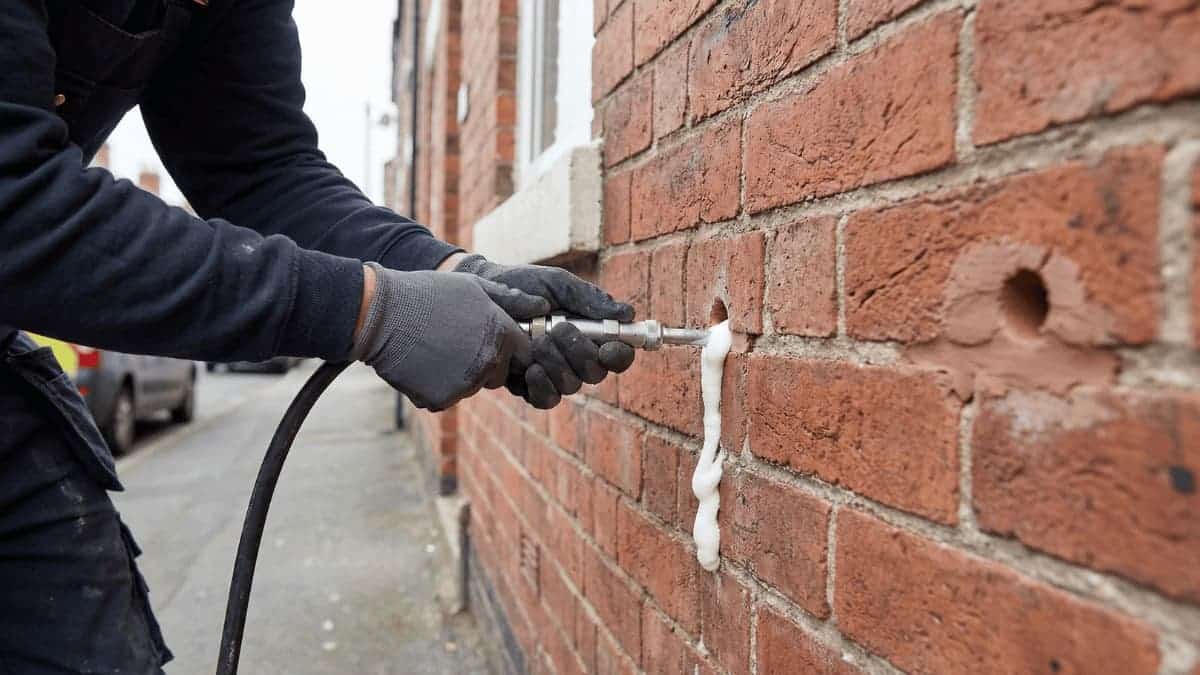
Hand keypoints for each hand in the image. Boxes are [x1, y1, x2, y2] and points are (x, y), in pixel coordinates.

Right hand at [353, 263, 547, 410]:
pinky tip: (422, 362)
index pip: (526, 355)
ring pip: (473, 385)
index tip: (489, 337)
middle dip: (485, 361)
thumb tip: (543, 306)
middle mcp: (489, 362)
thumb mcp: (472, 285)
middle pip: (499, 374)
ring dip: (460, 373)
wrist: (381, 315)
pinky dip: (437, 386)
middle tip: (454, 339)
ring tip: (435, 346)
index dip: (511, 348)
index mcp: (501, 334)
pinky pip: (448, 397)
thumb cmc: (428, 294)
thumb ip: (511, 299)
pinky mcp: (442, 399)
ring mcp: (465, 384)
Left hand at [454, 254, 636, 408]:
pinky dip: (541, 387)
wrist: (483, 294)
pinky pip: (545, 399)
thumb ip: (590, 299)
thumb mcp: (558, 284)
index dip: (620, 355)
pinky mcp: (528, 386)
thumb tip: (627, 313)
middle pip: (596, 374)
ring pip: (571, 386)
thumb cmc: (525, 285)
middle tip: (560, 328)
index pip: (618, 354)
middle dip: (581, 354)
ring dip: (558, 365)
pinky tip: (530, 369)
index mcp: (590, 334)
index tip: (609, 347)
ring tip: (538, 340)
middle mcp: (575, 358)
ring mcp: (552, 374)